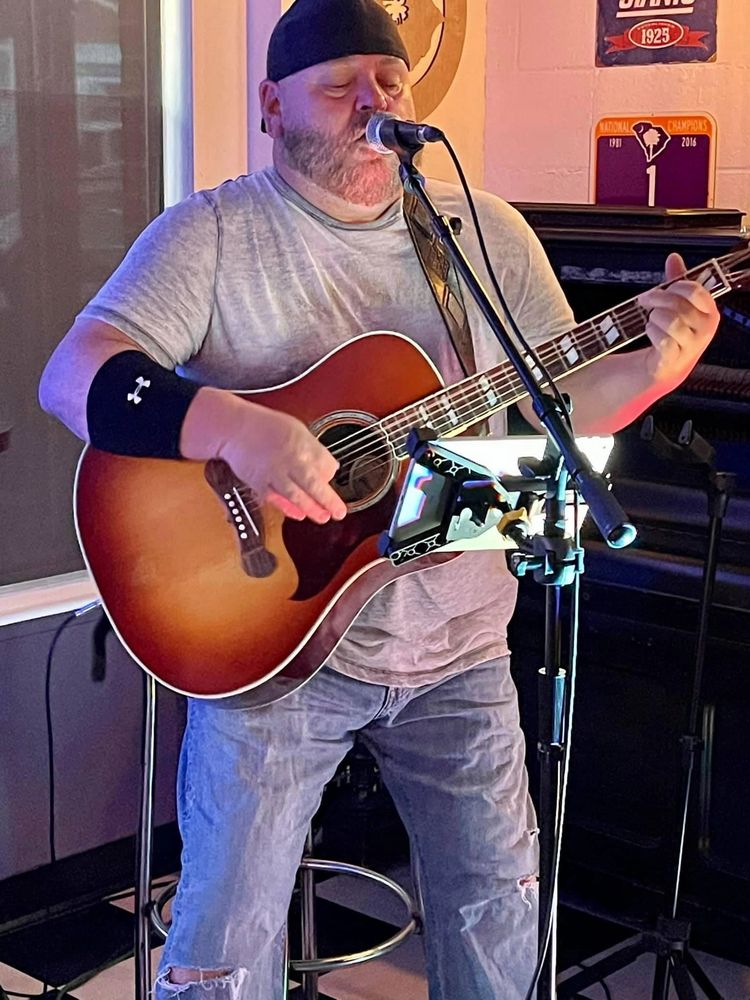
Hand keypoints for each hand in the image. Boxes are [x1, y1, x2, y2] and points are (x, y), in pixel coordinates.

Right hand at [182, 390, 346, 523]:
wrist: (235, 428)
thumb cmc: (266, 427)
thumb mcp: (297, 429)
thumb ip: (313, 449)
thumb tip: (329, 467)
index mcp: (302, 443)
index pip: (325, 464)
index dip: (330, 473)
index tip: (331, 477)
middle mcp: (289, 458)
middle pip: (313, 483)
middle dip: (328, 500)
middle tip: (339, 512)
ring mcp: (273, 472)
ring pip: (295, 494)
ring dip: (311, 508)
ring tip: (323, 517)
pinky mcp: (259, 482)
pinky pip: (276, 498)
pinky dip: (287, 508)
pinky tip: (299, 514)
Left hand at [638, 252, 719, 388]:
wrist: (665, 363)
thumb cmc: (673, 332)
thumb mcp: (678, 304)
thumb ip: (677, 281)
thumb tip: (673, 257)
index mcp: (709, 312)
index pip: (695, 290)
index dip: (675, 287)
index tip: (664, 289)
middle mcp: (704, 329)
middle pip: (679, 305)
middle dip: (657, 299)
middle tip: (646, 300)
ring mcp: (691, 345)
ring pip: (670, 321)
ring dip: (654, 318)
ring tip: (652, 320)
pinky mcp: (674, 358)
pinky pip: (662, 340)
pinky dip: (651, 332)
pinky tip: (651, 332)